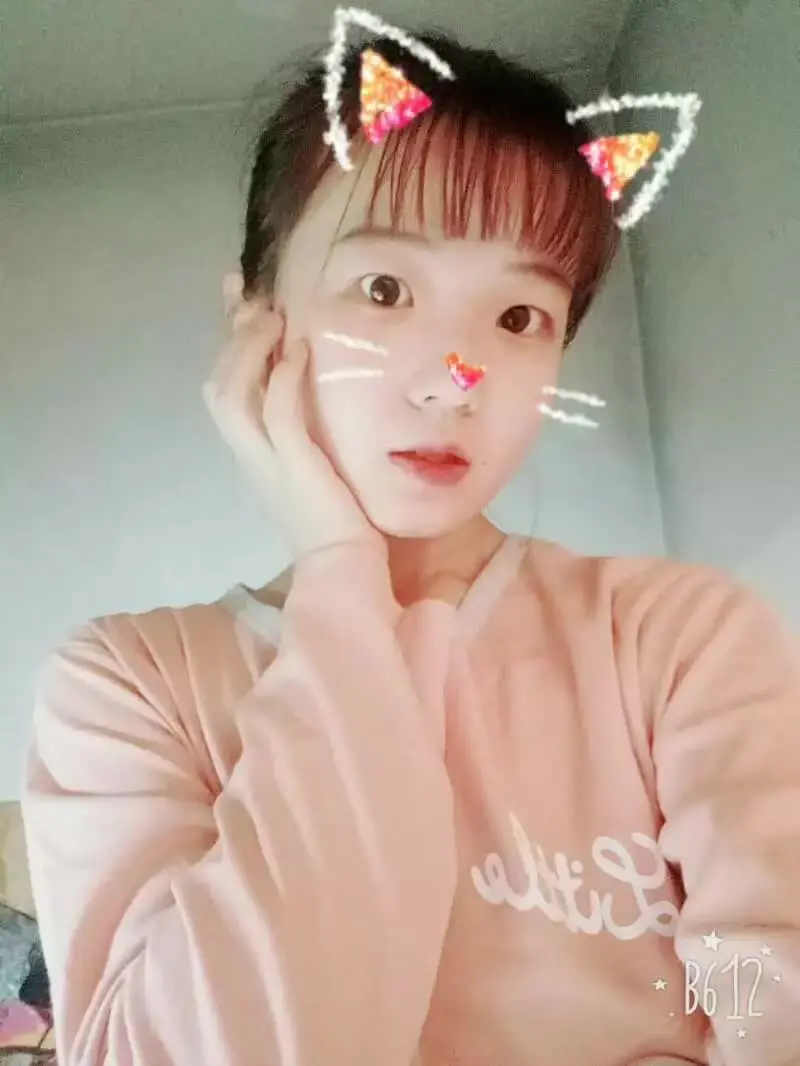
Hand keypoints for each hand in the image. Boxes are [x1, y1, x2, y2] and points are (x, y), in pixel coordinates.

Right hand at [203, 275, 378, 561]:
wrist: (343, 565)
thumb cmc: (338, 521)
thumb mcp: (316, 462)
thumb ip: (308, 428)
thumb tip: (318, 381)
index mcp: (253, 451)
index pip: (228, 388)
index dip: (229, 341)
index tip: (239, 297)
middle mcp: (250, 453)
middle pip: (217, 386)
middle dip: (229, 335)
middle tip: (247, 295)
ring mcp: (266, 461)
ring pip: (231, 395)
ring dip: (248, 351)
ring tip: (271, 319)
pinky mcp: (293, 467)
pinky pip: (277, 413)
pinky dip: (283, 377)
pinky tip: (297, 349)